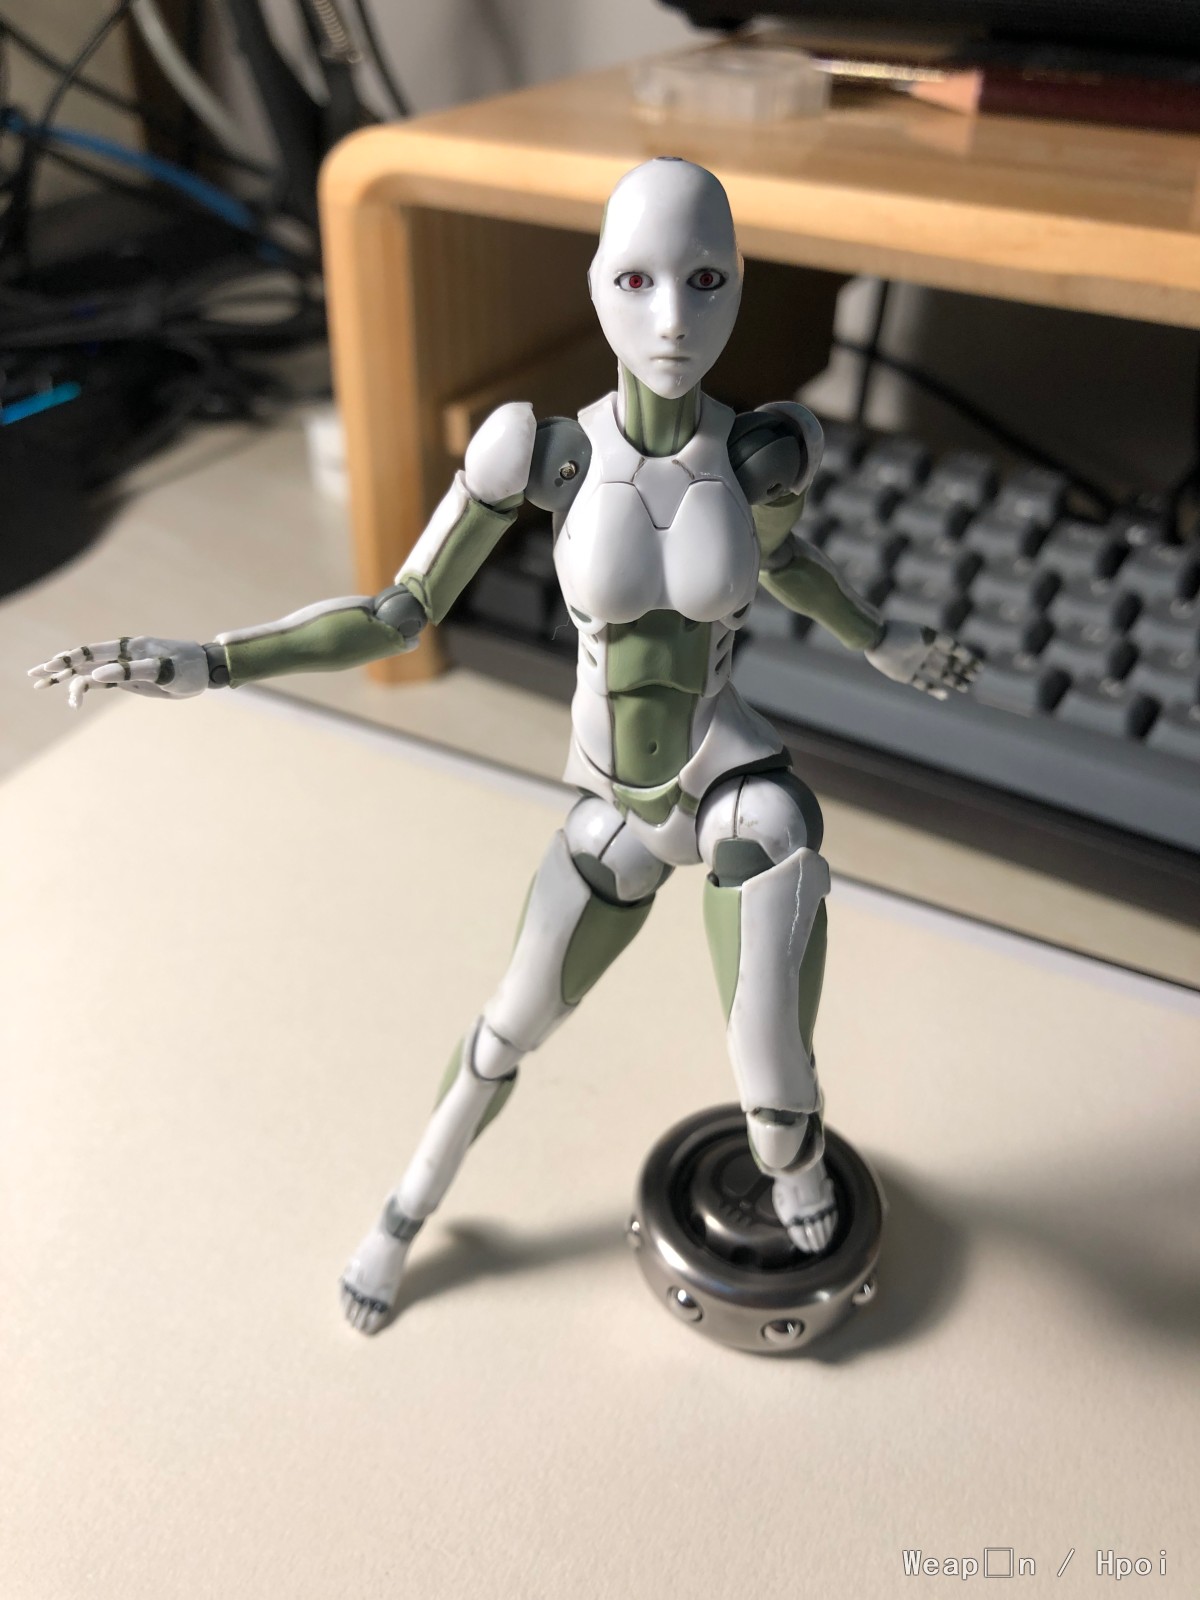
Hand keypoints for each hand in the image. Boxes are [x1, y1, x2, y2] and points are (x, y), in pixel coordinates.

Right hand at [28, 637, 210, 706]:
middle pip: (84, 660)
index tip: (50, 667)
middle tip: (33, 676)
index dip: (69, 659)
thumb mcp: (164, 670)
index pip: (92, 652)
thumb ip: (131, 671)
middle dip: (58, 667)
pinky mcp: (131, 678)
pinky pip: (103, 682)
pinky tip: (72, 697)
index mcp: (129, 648)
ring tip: (41, 685)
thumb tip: (99, 674)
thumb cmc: (189, 667)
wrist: (206, 670)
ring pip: (89, 671)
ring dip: (67, 678)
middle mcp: (123, 655)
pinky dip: (86, 687)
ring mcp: (125, 667)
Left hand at [865, 621, 978, 698]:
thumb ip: (940, 641)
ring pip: (939, 673)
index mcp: (929, 638)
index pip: (952, 648)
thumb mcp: (923, 634)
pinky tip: (946, 695)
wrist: (875, 640)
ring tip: (966, 687)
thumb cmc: (899, 634)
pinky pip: (923, 684)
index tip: (977, 665)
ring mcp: (915, 663)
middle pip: (948, 662)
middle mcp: (924, 651)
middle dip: (962, 669)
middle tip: (974, 677)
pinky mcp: (905, 675)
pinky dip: (933, 689)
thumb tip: (958, 648)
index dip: (966, 657)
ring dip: (953, 680)